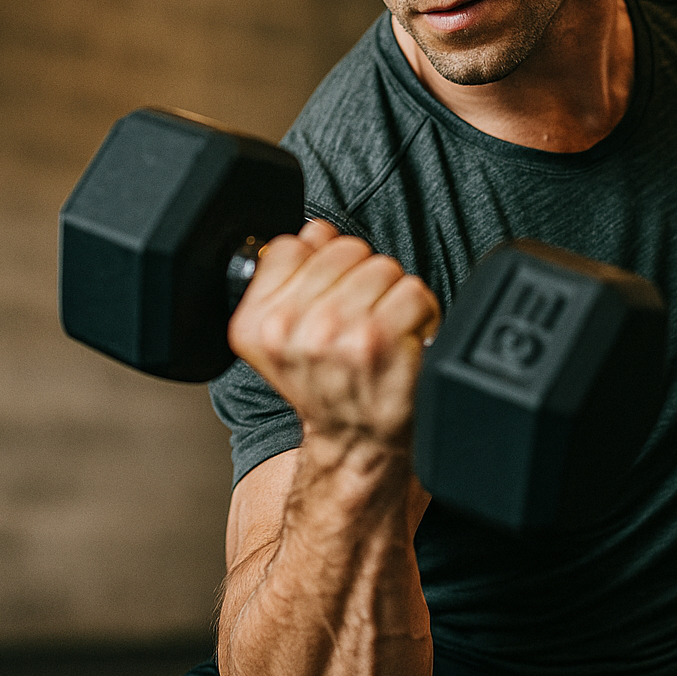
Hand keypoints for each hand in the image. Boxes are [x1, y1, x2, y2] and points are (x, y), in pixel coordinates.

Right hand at [228, 220, 440, 451]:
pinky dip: (420, 314)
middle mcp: (289, 329)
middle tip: (362, 319)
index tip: (330, 296)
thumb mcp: (284, 335)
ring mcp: (334, 334)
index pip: (295, 244)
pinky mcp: (379, 341)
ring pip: (383, 267)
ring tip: (383, 331)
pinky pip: (413, 291)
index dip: (322, 264)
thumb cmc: (328, 388)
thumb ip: (291, 275)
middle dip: (362, 278)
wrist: (356, 443)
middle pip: (346, 249)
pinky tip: (404, 341)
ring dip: (393, 297)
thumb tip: (314, 232)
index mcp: (256, 323)